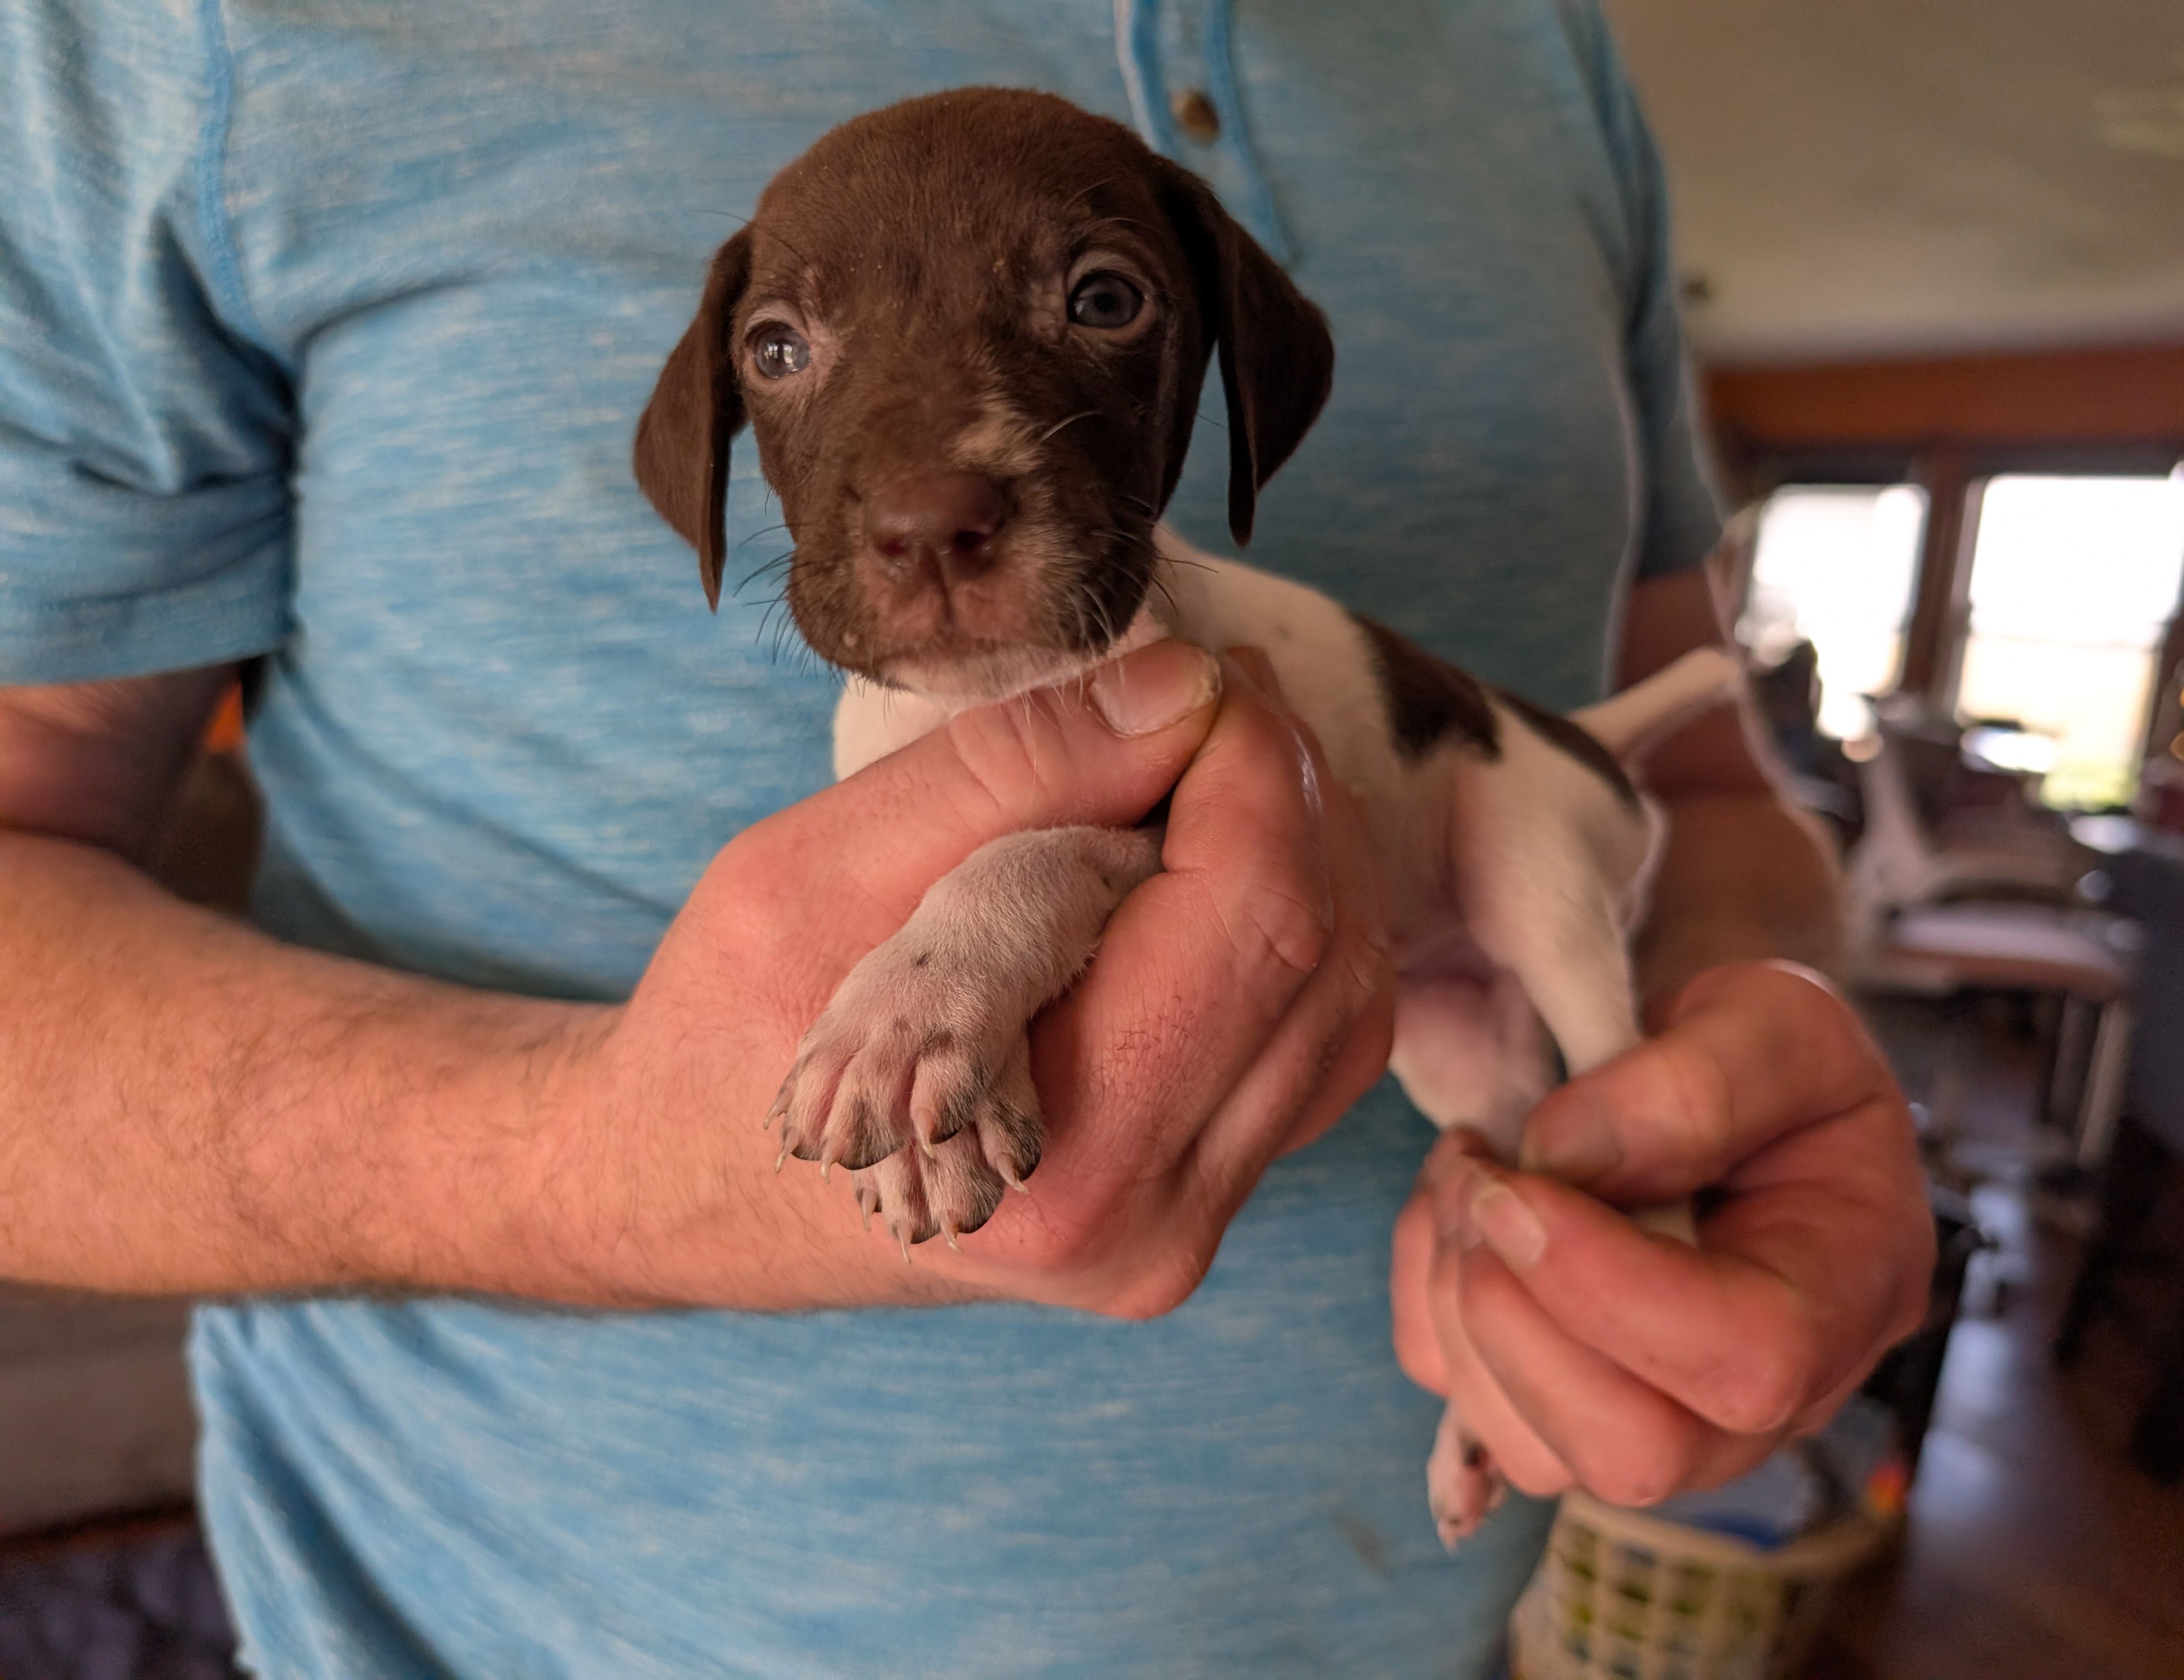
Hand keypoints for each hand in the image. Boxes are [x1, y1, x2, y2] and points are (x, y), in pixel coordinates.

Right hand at [549, 638, 1394, 1316]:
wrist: (685, 1186)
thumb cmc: (724, 1025)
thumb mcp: (818, 867)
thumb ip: (1014, 775)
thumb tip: (1187, 686)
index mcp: (1059, 1153)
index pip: (1256, 909)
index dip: (1257, 759)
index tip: (1208, 669)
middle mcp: (1151, 1222)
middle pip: (1324, 953)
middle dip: (1290, 793)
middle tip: (1215, 692)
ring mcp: (1184, 1230)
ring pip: (1343, 1002)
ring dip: (1305, 856)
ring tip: (1210, 762)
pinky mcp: (1193, 1205)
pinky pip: (1310, 1048)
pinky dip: (1290, 931)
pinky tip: (1214, 858)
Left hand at [1390, 962, 1933, 1506]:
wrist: (1711, 1081)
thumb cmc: (1762, 1054)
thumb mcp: (1772, 1019)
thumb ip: (1695, 1082)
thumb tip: (1563, 1158)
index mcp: (1851, 1294)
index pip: (1750, 1362)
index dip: (1608, 1286)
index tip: (1515, 1178)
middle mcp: (1771, 1400)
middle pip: (1635, 1454)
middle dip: (1515, 1315)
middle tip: (1477, 1178)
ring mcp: (1665, 1422)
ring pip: (1533, 1450)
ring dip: (1457, 1304)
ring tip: (1468, 1174)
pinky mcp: (1567, 1412)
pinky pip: (1465, 1410)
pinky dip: (1425, 1305)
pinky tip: (1453, 1213)